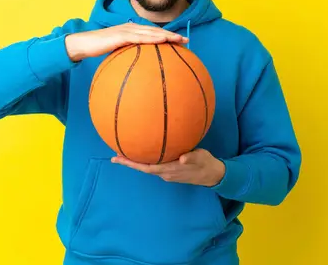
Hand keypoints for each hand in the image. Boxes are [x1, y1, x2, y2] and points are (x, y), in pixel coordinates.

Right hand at [65, 23, 187, 61]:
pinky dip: (153, 38)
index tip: (180, 43)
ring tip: (179, 40)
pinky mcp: (121, 35)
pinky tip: (163, 40)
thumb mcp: (115, 55)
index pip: (152, 33)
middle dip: (172, 35)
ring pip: (151, 32)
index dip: (167, 37)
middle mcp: (131, 28)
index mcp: (131, 32)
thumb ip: (126, 58)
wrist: (83, 45)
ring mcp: (127, 30)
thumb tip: (135, 74)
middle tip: (187, 41)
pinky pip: (140, 37)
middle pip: (155, 31)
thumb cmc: (97, 50)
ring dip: (167, 35)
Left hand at [111, 148, 225, 186]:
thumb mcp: (201, 158)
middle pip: (143, 168)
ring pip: (148, 167)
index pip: (147, 168)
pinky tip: (144, 152)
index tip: (118, 159)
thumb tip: (183, 157)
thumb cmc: (206, 164)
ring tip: (124, 153)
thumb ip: (192, 157)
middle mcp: (166, 174)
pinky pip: (154, 165)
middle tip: (114, 156)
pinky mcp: (171, 170)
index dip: (132, 164)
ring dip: (136, 162)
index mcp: (170, 170)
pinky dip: (146, 160)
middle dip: (129, 162)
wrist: (213, 175)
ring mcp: (168, 173)